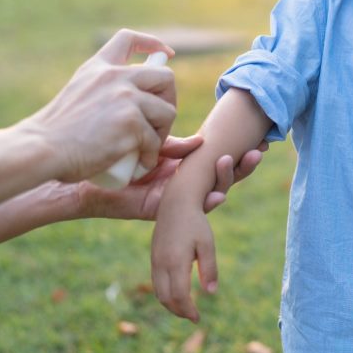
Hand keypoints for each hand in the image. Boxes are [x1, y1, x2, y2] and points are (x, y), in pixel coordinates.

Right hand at [18, 29, 177, 183]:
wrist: (39, 149)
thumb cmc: (55, 135)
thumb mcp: (78, 97)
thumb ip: (103, 92)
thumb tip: (133, 102)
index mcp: (98, 68)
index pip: (128, 39)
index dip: (152, 44)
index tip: (165, 54)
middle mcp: (114, 77)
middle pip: (165, 76)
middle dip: (169, 99)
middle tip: (158, 122)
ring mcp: (125, 98)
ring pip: (167, 111)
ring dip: (162, 133)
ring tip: (146, 148)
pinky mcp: (131, 122)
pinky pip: (155, 141)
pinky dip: (150, 157)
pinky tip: (139, 164)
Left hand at [77, 136, 266, 220]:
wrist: (92, 180)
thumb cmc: (120, 158)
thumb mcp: (155, 145)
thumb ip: (179, 145)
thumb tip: (204, 140)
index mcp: (188, 167)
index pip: (222, 159)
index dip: (241, 152)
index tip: (260, 140)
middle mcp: (189, 184)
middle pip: (226, 176)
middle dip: (245, 165)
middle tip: (260, 149)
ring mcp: (182, 199)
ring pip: (216, 192)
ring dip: (230, 179)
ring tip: (240, 160)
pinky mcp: (169, 212)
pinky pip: (196, 211)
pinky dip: (210, 203)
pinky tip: (219, 195)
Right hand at [151, 200, 216, 322]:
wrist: (175, 204)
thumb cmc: (196, 224)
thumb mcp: (207, 244)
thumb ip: (209, 269)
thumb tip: (211, 293)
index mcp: (176, 262)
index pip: (179, 295)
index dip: (188, 310)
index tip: (198, 318)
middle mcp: (161, 264)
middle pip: (166, 298)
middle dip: (179, 311)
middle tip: (193, 317)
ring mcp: (155, 261)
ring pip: (158, 292)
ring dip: (171, 305)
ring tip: (186, 310)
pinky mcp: (154, 258)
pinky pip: (156, 283)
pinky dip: (165, 294)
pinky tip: (177, 295)